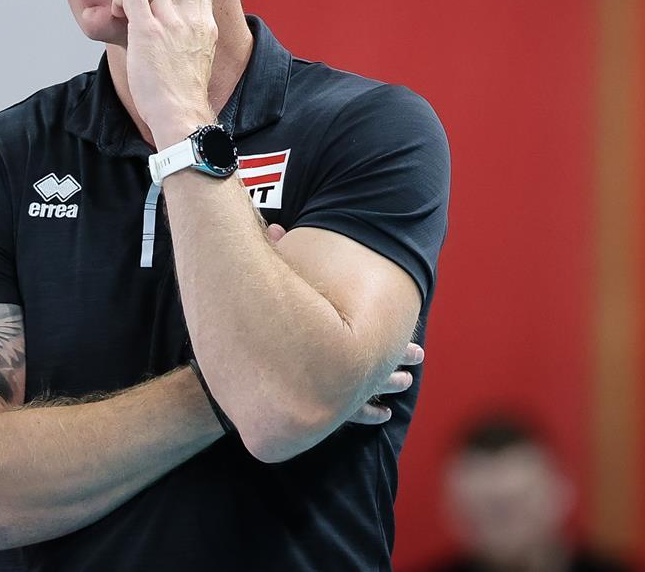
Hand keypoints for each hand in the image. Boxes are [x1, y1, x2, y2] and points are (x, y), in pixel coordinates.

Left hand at [110, 0, 218, 145]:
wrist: (181, 112)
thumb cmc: (183, 94)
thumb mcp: (197, 58)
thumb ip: (190, 38)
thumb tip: (174, 31)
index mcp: (205, 27)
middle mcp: (192, 19)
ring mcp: (172, 23)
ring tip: (125, 9)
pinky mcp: (149, 30)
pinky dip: (120, 0)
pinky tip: (117, 12)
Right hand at [266, 223, 423, 425]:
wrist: (227, 379)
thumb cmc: (247, 325)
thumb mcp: (263, 287)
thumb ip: (275, 259)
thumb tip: (277, 228)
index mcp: (330, 343)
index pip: (375, 343)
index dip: (397, 347)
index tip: (416, 347)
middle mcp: (333, 370)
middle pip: (376, 366)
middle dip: (397, 360)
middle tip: (417, 355)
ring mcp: (327, 394)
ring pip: (367, 393)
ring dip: (388, 386)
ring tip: (405, 382)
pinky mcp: (317, 412)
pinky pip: (351, 415)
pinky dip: (368, 414)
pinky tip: (382, 415)